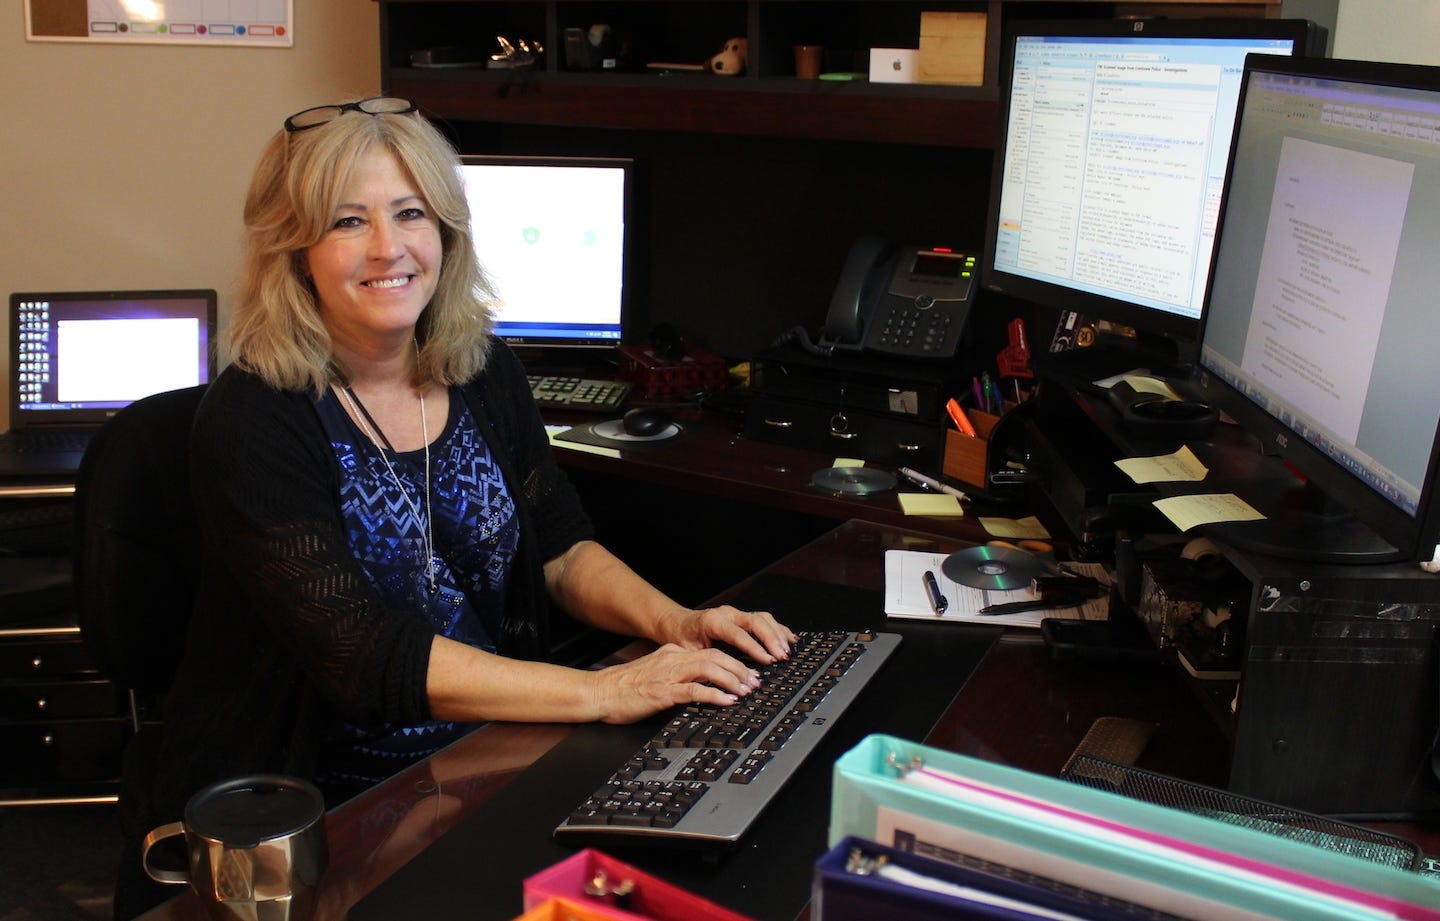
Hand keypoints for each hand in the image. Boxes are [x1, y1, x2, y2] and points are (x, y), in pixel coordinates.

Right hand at [591, 643, 763, 724]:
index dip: (734, 661)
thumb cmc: (624, 688)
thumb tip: (700, 684)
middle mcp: (673, 659)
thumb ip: (676, 674)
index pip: (710, 652)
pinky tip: (726, 702)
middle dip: (740, 669)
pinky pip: (694, 690)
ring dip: (732, 680)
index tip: (748, 672)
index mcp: (672, 654)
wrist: (599, 693)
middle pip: (716, 657)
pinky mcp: (663, 692)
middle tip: (755, 682)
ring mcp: (668, 675)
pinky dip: (714, 695)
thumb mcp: (655, 674)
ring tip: (746, 691)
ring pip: (709, 668)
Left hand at [667, 605, 796, 664]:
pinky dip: (778, 629)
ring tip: (787, 651)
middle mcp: (727, 614)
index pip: (739, 634)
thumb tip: (723, 679)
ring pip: (763, 618)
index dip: (755, 647)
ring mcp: (736, 614)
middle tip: (781, 656)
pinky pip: (764, 619)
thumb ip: (706, 662)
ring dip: (777, 634)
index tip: (767, 660)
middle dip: (771, 640)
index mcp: (713, 621)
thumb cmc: (682, 639)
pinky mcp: (742, 617)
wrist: (678, 624)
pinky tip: (789, 638)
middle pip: (756, 622)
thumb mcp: (689, 653)